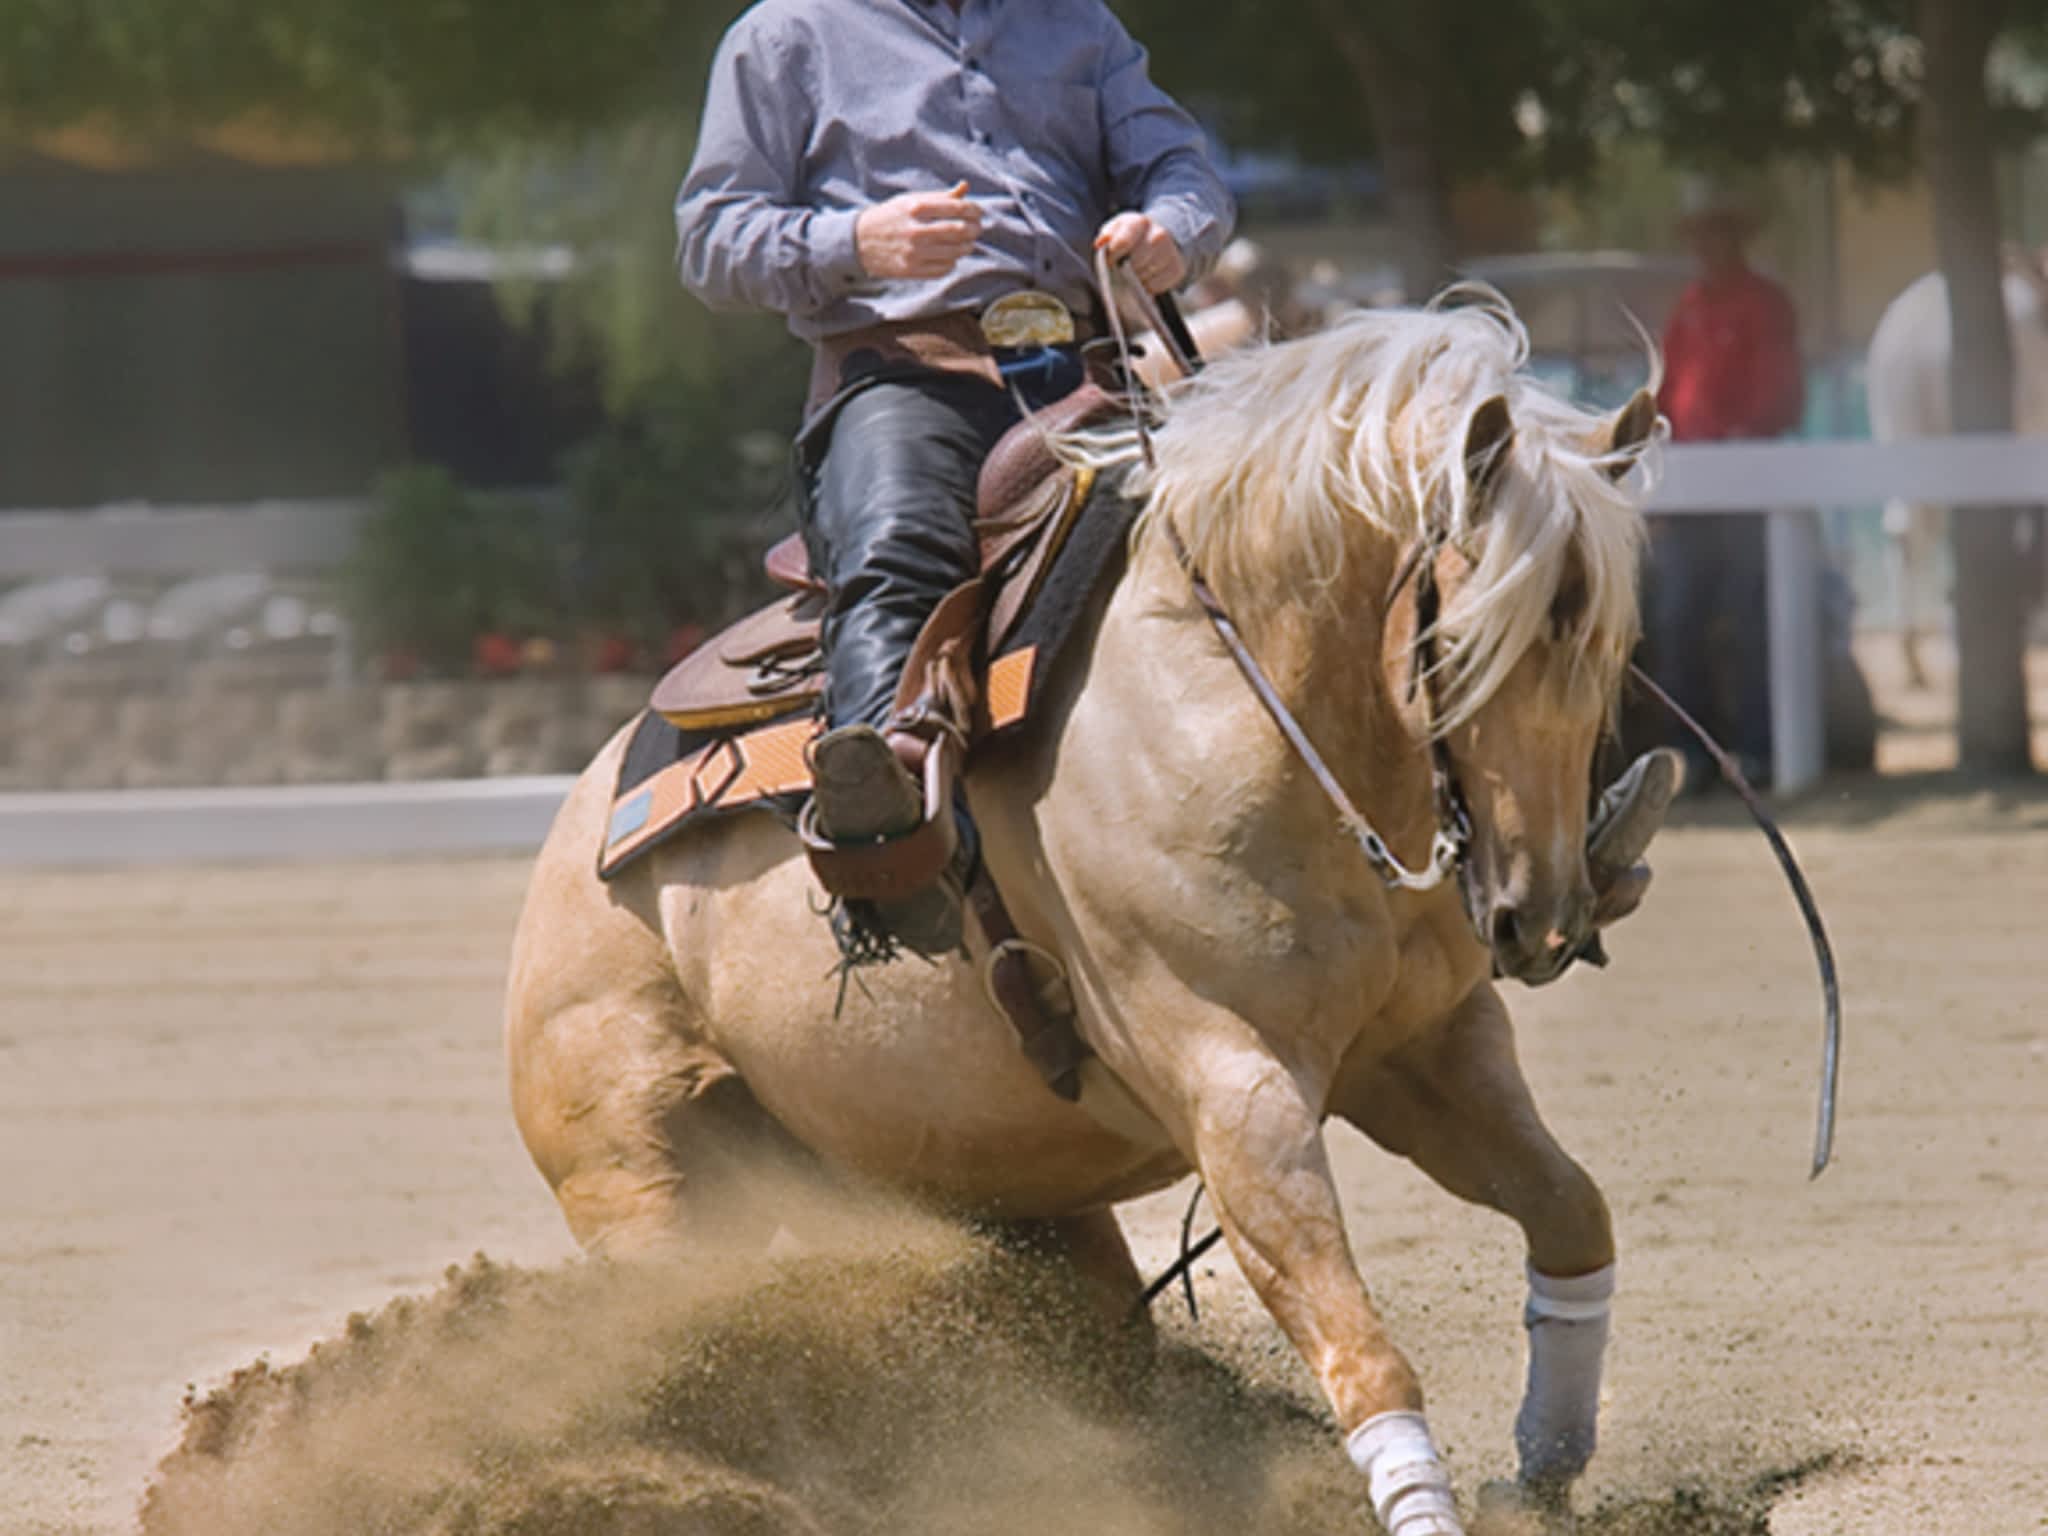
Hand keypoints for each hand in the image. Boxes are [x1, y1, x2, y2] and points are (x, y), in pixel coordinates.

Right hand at [855, 182, 982, 279]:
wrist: (859, 241)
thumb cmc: (890, 217)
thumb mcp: (910, 200)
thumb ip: (940, 196)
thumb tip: (965, 187)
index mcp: (916, 207)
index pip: (958, 208)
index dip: (974, 210)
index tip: (978, 212)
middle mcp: (915, 230)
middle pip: (960, 231)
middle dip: (974, 229)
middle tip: (977, 228)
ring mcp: (913, 252)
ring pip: (956, 252)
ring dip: (967, 246)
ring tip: (967, 242)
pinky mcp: (911, 270)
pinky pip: (944, 268)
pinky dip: (952, 261)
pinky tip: (949, 255)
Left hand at [1095, 212, 1186, 293]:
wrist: (1158, 238)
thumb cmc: (1131, 236)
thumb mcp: (1116, 230)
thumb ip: (1106, 237)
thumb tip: (1101, 243)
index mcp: (1140, 222)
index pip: (1122, 243)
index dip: (1112, 257)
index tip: (1111, 260)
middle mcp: (1159, 234)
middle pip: (1135, 263)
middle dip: (1125, 269)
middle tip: (1124, 267)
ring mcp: (1170, 252)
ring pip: (1145, 276)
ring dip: (1136, 279)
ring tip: (1135, 271)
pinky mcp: (1177, 269)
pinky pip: (1155, 287)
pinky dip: (1147, 286)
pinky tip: (1146, 277)